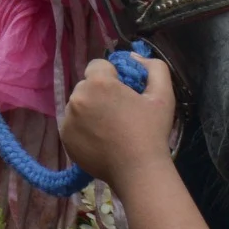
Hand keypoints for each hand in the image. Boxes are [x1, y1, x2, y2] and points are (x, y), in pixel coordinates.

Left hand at [60, 55, 175, 189]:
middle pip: (87, 85)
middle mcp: (77, 97)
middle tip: (119, 113)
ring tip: (110, 129)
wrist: (138, 171)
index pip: (98, 66)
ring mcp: (68, 118)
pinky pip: (72, 123)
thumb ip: (153, 67)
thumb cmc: (152, 132)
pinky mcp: (65, 137)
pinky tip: (101, 140)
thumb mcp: (164, 95)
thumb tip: (133, 56)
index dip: (112, 77)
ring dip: (91, 110)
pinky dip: (83, 128)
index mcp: (98, 83)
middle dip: (100, 94)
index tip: (124, 94)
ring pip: (79, 104)